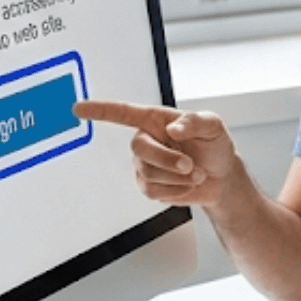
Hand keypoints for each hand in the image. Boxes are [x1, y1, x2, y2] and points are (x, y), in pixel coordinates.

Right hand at [75, 99, 242, 207]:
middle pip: (139, 149)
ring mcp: (145, 164)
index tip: (78, 108)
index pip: (122, 113)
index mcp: (156, 120)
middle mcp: (146, 140)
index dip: (100, 110)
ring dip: (177, 177)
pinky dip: (176, 191)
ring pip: (148, 173)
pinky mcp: (149, 185)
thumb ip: (196, 122)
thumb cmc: (215, 146)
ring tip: (197, 173)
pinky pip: (153, 192)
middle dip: (167, 160)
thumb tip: (173, 129)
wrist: (222, 177)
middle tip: (191, 165)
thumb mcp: (213, 126)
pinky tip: (187, 184)